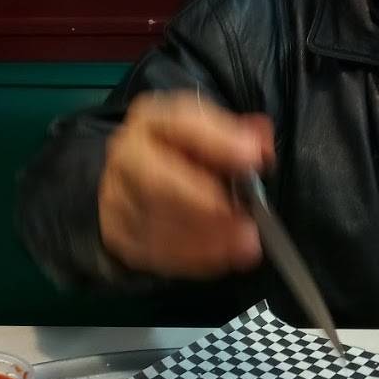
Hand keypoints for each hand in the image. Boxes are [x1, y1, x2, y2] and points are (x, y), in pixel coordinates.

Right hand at [99, 91, 274, 276]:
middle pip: (157, 180)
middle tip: (245, 223)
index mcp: (155, 121)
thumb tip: (262, 143)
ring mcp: (117, 195)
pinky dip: (191, 258)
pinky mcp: (118, 233)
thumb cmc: (182, 158)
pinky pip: (153, 251)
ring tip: (244, 244)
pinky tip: (222, 258)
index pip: (181, 124)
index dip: (219, 141)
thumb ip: (239, 137)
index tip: (253, 157)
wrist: (134, 186)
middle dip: (204, 203)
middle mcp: (128, 154)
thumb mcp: (211, 137)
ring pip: (157, 221)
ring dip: (205, 238)